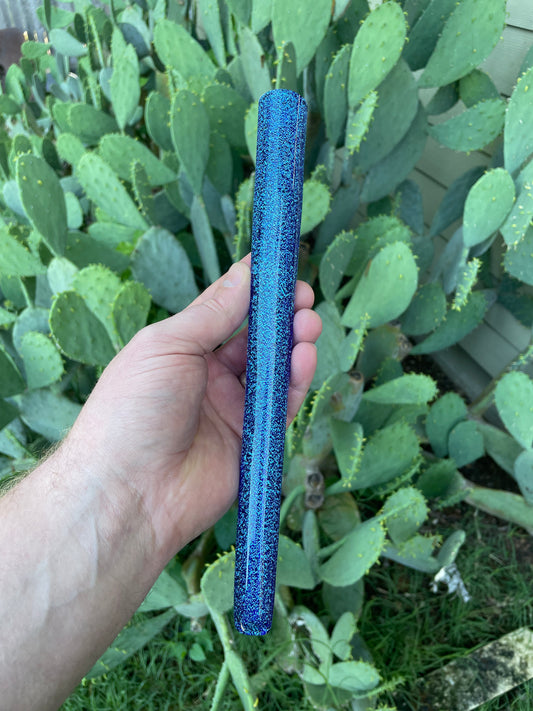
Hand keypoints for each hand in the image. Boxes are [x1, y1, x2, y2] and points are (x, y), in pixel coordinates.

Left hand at [66, 255, 321, 559]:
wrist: (128, 493)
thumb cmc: (133, 409)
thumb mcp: (167, 346)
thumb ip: (212, 313)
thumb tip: (244, 274)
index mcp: (181, 350)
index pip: (224, 311)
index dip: (253, 289)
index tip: (280, 269)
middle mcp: (208, 377)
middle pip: (255, 340)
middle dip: (281, 316)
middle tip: (304, 297)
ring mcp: (232, 410)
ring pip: (273, 370)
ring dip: (293, 344)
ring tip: (309, 323)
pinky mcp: (252, 441)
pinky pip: (280, 406)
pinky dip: (295, 380)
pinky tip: (303, 356)